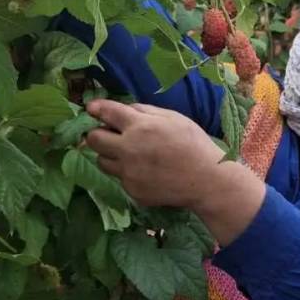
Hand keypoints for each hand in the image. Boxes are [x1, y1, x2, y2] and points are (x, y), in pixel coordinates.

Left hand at [84, 100, 266, 245]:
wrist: (207, 181)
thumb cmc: (194, 144)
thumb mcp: (174, 118)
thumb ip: (146, 111)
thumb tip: (125, 109)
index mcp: (140, 127)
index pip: (107, 113)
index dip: (96, 108)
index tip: (92, 108)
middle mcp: (128, 150)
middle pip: (93, 139)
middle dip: (97, 133)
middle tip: (109, 134)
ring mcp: (128, 173)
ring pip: (102, 161)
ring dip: (110, 155)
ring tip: (129, 154)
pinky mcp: (132, 191)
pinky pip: (120, 179)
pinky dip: (128, 173)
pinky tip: (147, 172)